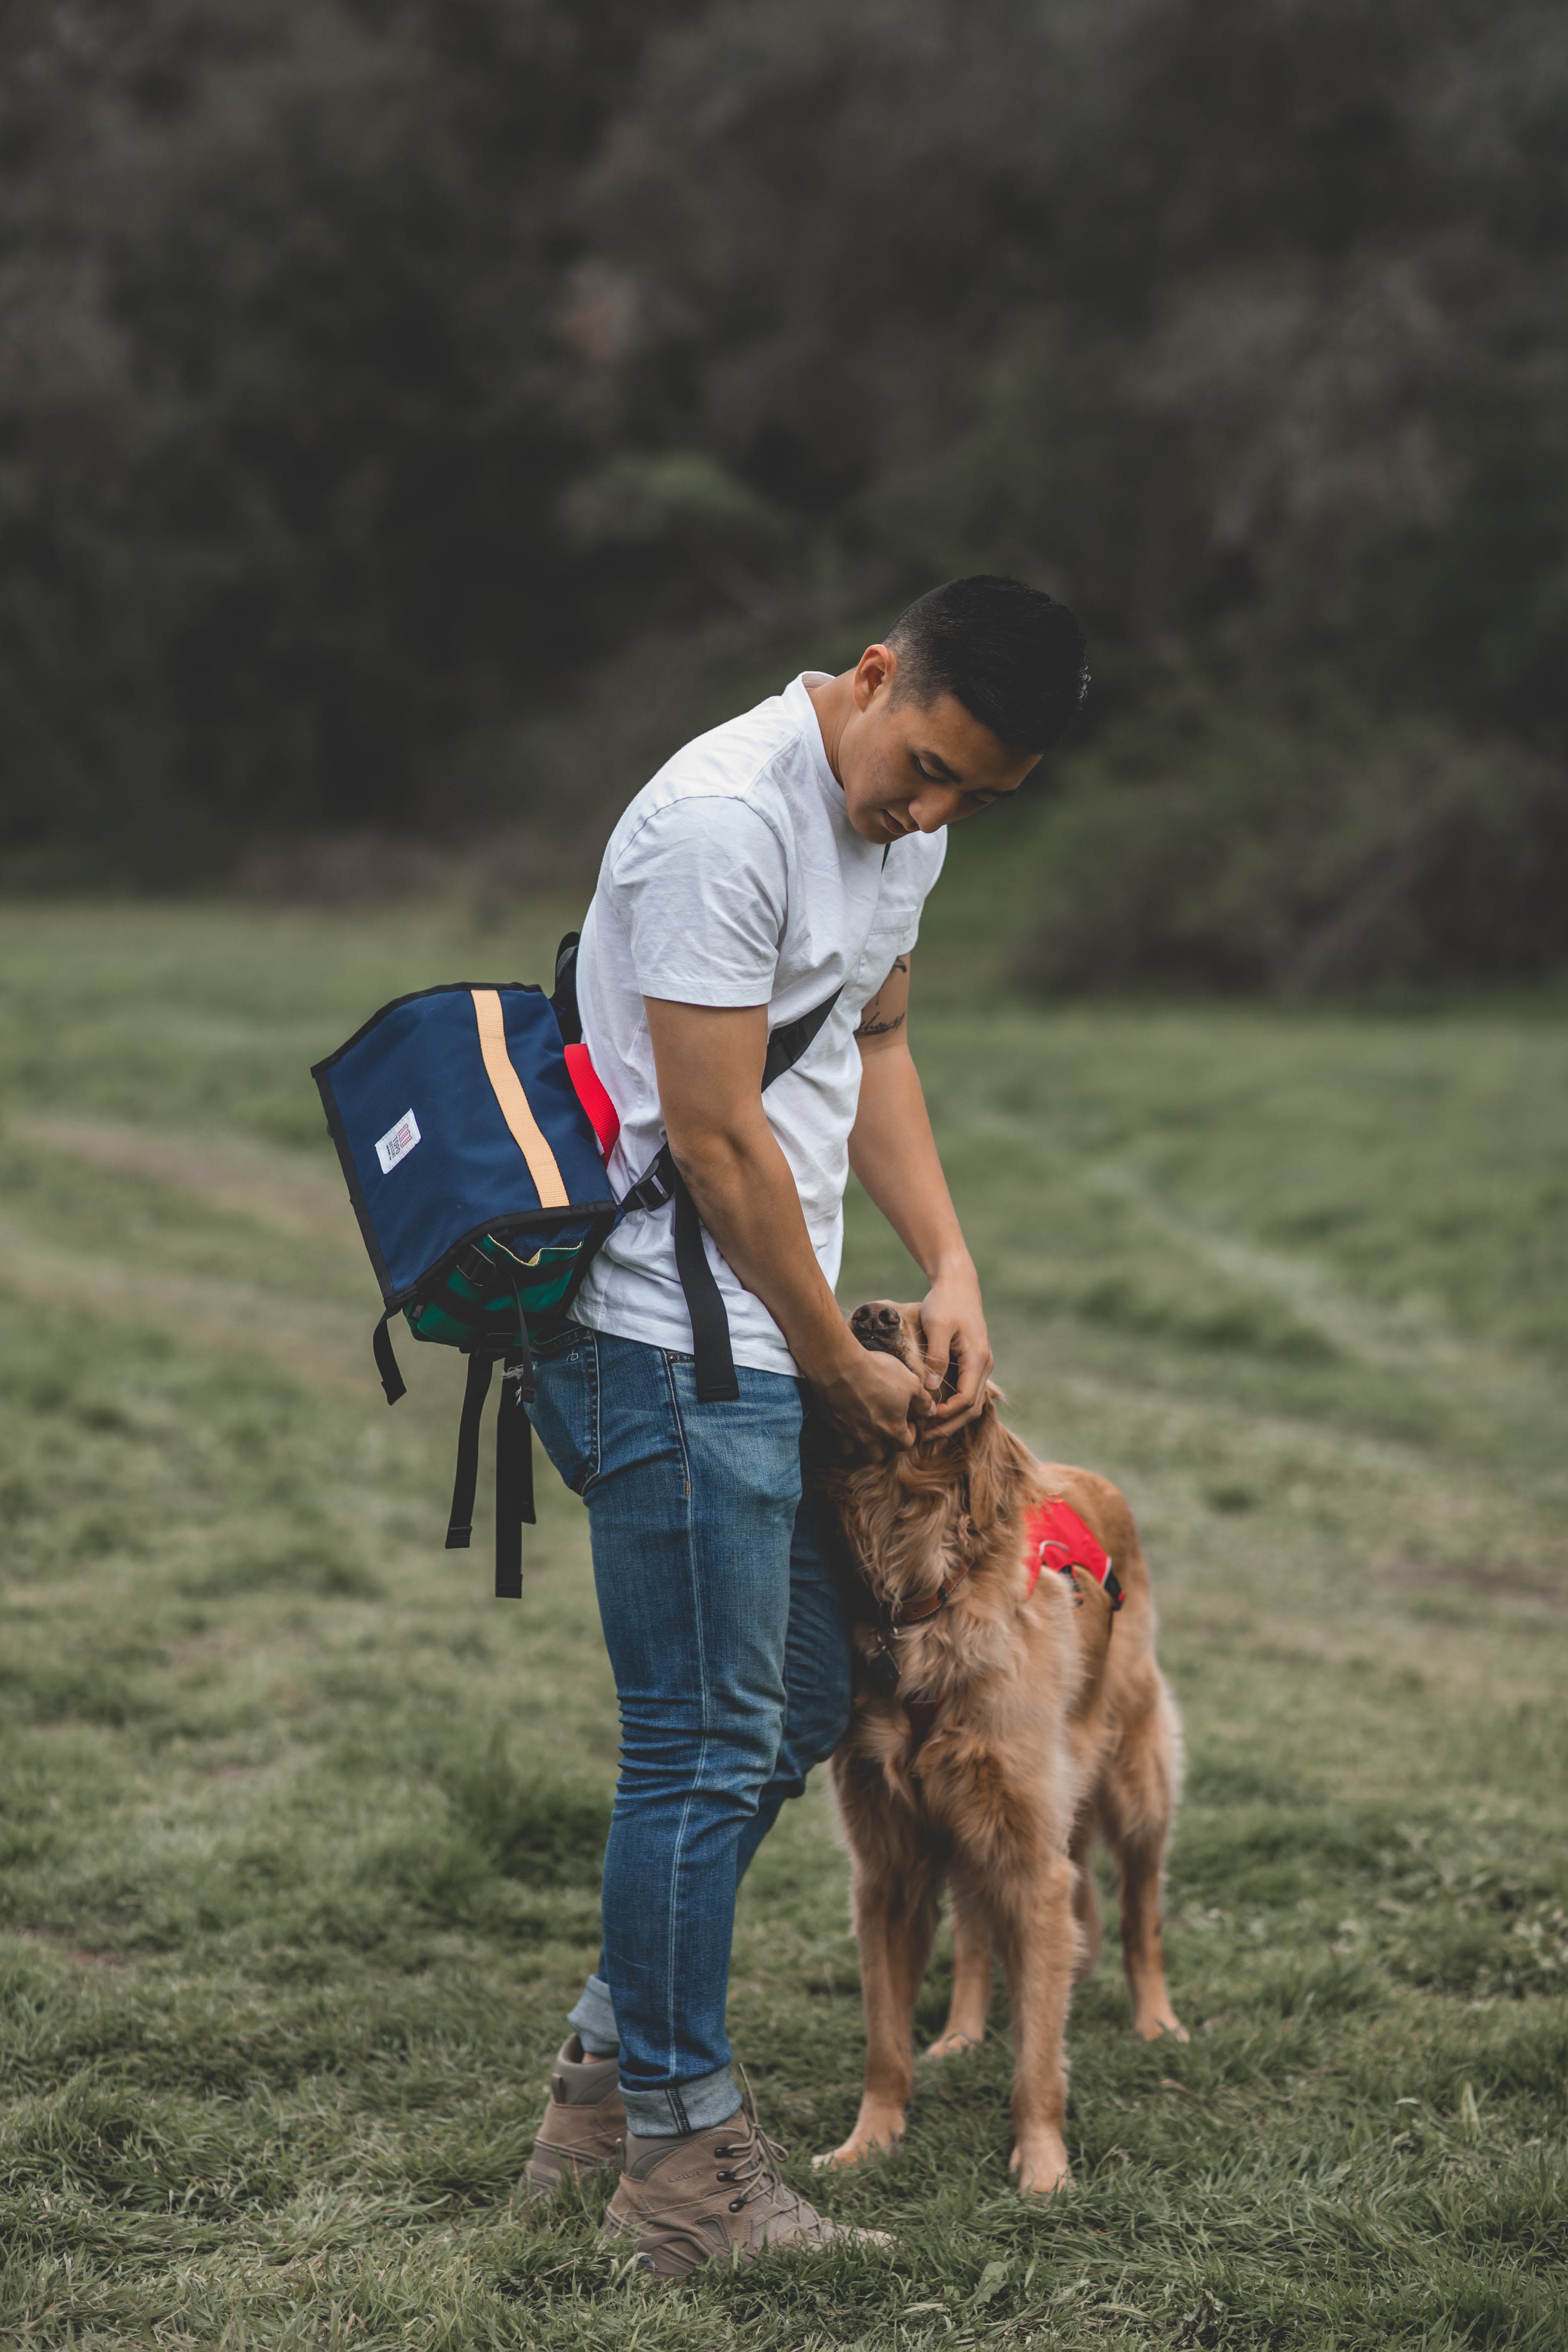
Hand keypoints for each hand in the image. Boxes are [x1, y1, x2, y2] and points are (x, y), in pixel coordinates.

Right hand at [815, 1340, 928, 1455]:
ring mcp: (847, 1431)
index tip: (909, 1422)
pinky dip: (841, 1431)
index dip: (910, 1435)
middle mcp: (869, 1437)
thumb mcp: (911, 1382)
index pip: (904, 1445)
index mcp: (891, 1429)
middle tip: (885, 1428)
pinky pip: (835, 1434)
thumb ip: (923, 1401)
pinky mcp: (830, 1421)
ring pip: (852, 1451)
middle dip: (883, 1447)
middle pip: (876, 1456)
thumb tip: (931, 1411)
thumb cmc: (879, 1373)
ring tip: (863, 1429)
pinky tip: (845, 1416)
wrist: (840, 1365)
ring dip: (859, 1445)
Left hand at [920, 1261, 992, 1428]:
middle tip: (925, 1437)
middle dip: (950, 1424)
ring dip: (953, 1418)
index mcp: (978, 1359)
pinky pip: (968, 1390)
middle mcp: (984, 1364)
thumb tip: (932, 1389)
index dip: (946, 1415)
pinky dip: (954, 1405)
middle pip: (972, 1408)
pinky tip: (935, 1409)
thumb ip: (937, 1358)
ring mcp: (981, 1364)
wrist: (958, 1282)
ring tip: (929, 1428)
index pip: (966, 1400)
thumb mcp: (938, 1328)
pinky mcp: (973, 1361)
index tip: (925, 1420)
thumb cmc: (946, 1302)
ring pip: (972, 1402)